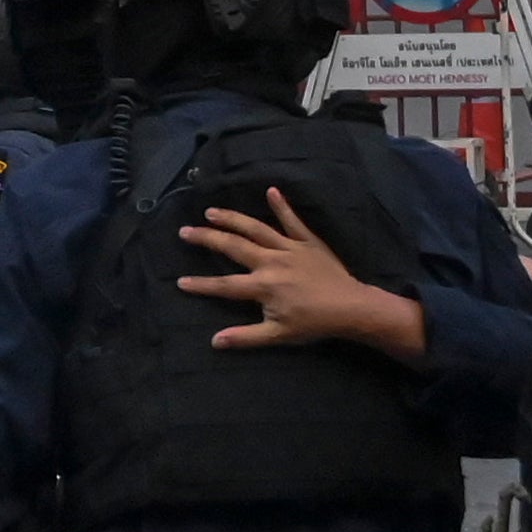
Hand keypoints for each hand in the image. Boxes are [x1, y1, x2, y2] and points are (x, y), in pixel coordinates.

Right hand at [174, 187, 426, 359]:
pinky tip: (270, 190)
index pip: (225, 285)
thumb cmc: (313, 323)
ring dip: (233, 219)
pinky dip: (281, 206)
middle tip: (185, 231)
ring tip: (212, 211)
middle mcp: (271, 261)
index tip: (180, 281)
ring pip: (256, 229)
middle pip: (234, 247)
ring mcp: (289, 248)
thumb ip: (245, 337)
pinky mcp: (307, 242)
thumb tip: (214, 341)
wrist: (350, 307)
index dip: (201, 284)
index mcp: (262, 285)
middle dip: (207, 238)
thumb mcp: (277, 335)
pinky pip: (292, 221)